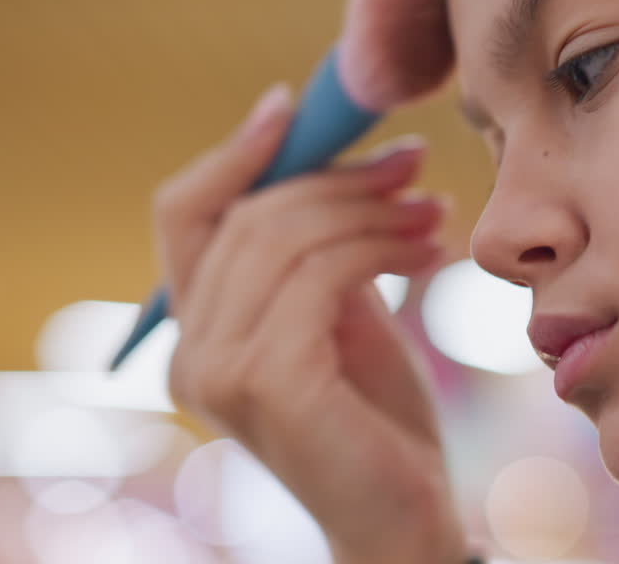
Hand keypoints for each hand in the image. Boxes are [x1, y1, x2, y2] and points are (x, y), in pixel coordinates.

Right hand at [155, 91, 468, 563]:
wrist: (405, 514)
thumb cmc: (375, 417)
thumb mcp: (340, 316)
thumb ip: (319, 253)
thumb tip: (348, 159)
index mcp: (195, 331)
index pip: (186, 213)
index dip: (237, 151)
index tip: (295, 105)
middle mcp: (189, 352)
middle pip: (249, 214)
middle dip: (338, 177)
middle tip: (410, 163)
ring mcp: (218, 371)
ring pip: (287, 238)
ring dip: (371, 210)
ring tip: (433, 210)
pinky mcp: (268, 383)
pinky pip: (320, 276)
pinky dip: (380, 247)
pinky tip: (431, 252)